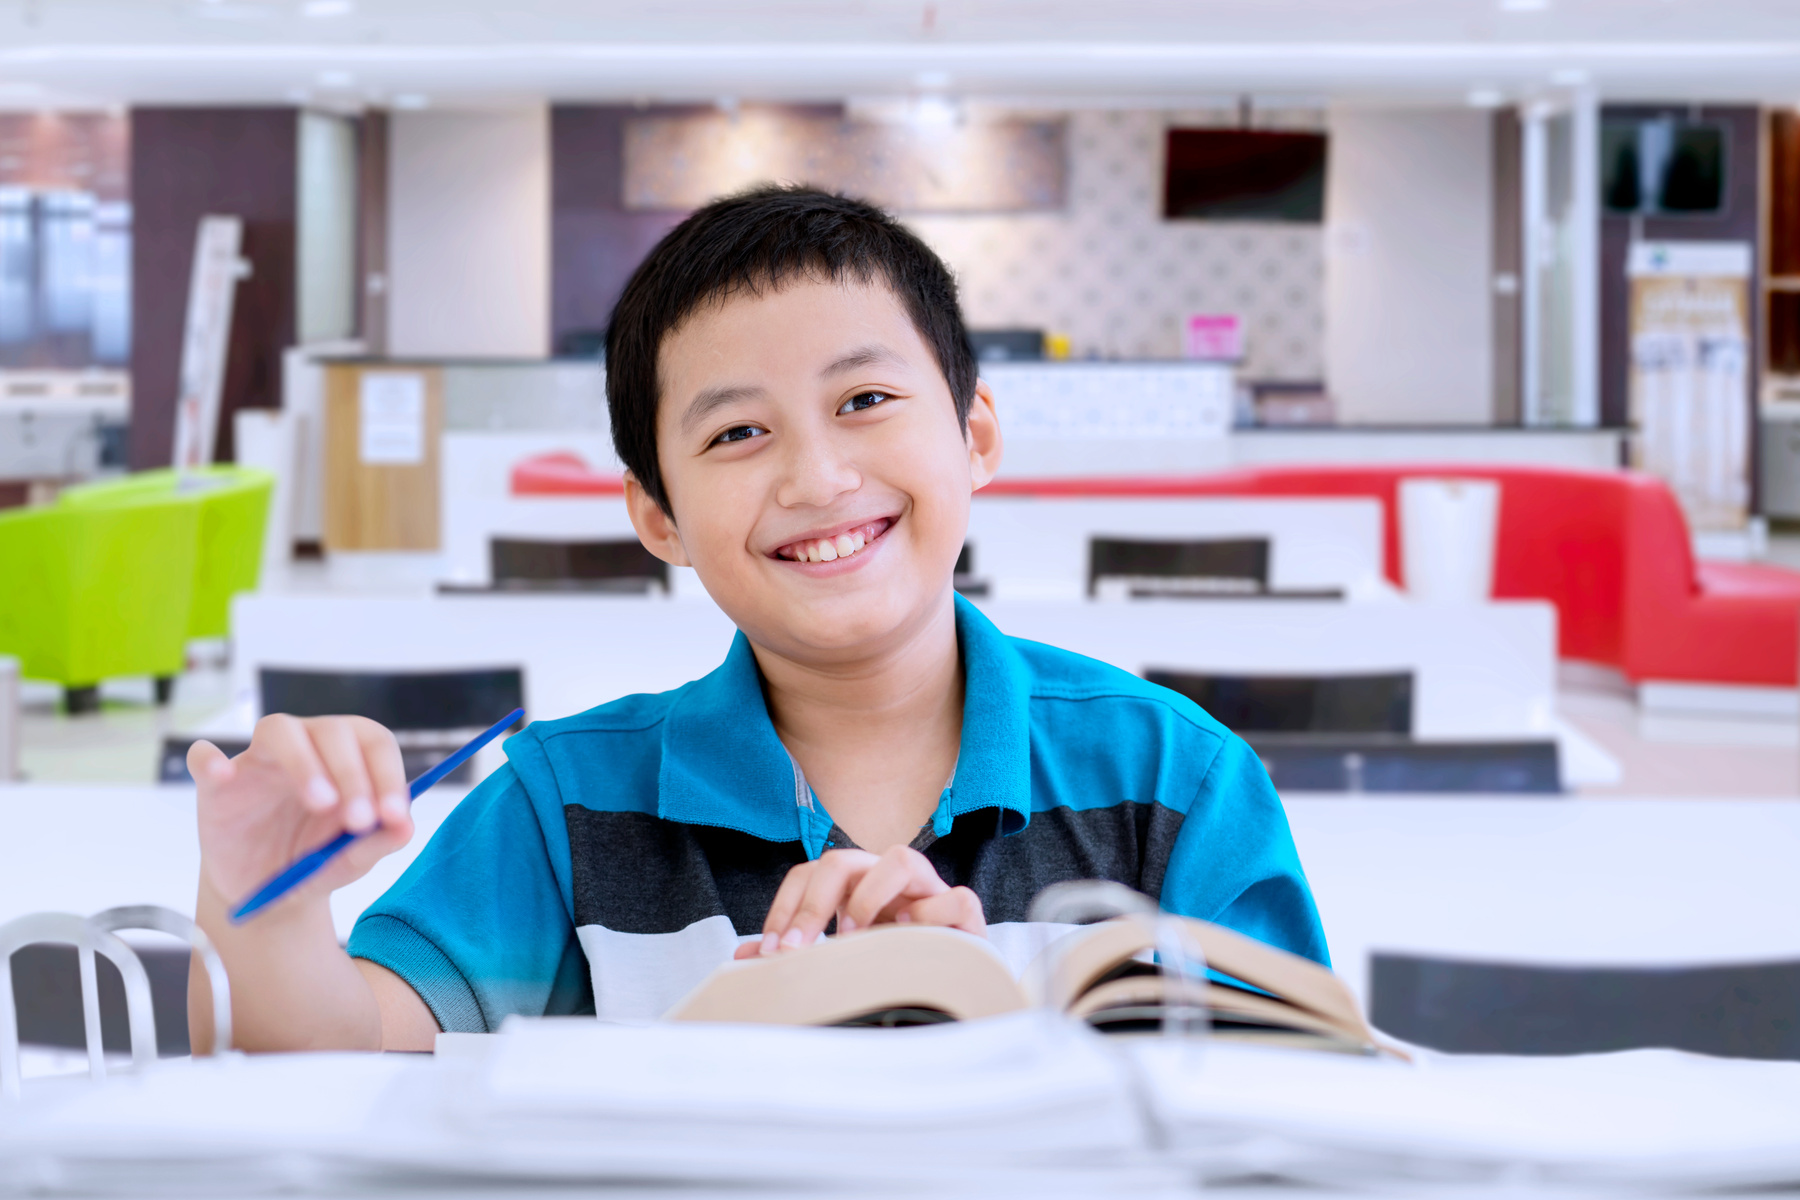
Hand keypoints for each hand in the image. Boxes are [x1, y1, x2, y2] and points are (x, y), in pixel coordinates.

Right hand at [192, 713, 411, 914]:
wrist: (266, 893)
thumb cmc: (316, 861)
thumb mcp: (351, 860)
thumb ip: (378, 842)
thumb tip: (407, 827)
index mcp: (348, 758)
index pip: (374, 743)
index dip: (388, 774)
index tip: (393, 815)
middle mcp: (307, 748)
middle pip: (331, 730)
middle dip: (352, 773)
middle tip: (359, 820)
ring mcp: (259, 762)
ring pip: (279, 729)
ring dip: (304, 761)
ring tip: (321, 802)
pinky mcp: (216, 785)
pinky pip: (204, 757)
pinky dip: (209, 759)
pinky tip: (222, 774)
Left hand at [734, 846, 984, 958]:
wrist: (954, 982)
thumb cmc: (892, 963)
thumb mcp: (839, 959)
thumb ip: (797, 954)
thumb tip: (744, 957)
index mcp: (854, 885)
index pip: (808, 874)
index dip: (784, 907)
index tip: (771, 951)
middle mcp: (887, 878)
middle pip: (841, 860)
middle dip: (812, 905)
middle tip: (796, 950)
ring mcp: (928, 890)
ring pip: (901, 857)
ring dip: (869, 896)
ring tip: (853, 937)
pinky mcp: (965, 913)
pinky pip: (956, 897)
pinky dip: (932, 915)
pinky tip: (910, 939)